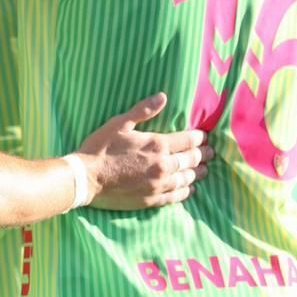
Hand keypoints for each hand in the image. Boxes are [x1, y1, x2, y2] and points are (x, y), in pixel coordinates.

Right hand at [77, 92, 211, 210]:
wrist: (85, 178)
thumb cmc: (99, 148)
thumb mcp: (118, 124)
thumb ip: (142, 111)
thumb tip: (162, 96)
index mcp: (157, 144)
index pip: (188, 141)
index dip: (199, 138)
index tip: (204, 137)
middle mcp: (163, 165)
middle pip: (191, 159)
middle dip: (203, 155)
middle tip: (211, 153)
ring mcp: (159, 184)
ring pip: (187, 178)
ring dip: (197, 172)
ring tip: (204, 170)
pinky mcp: (152, 199)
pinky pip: (177, 196)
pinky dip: (187, 191)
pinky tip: (190, 189)